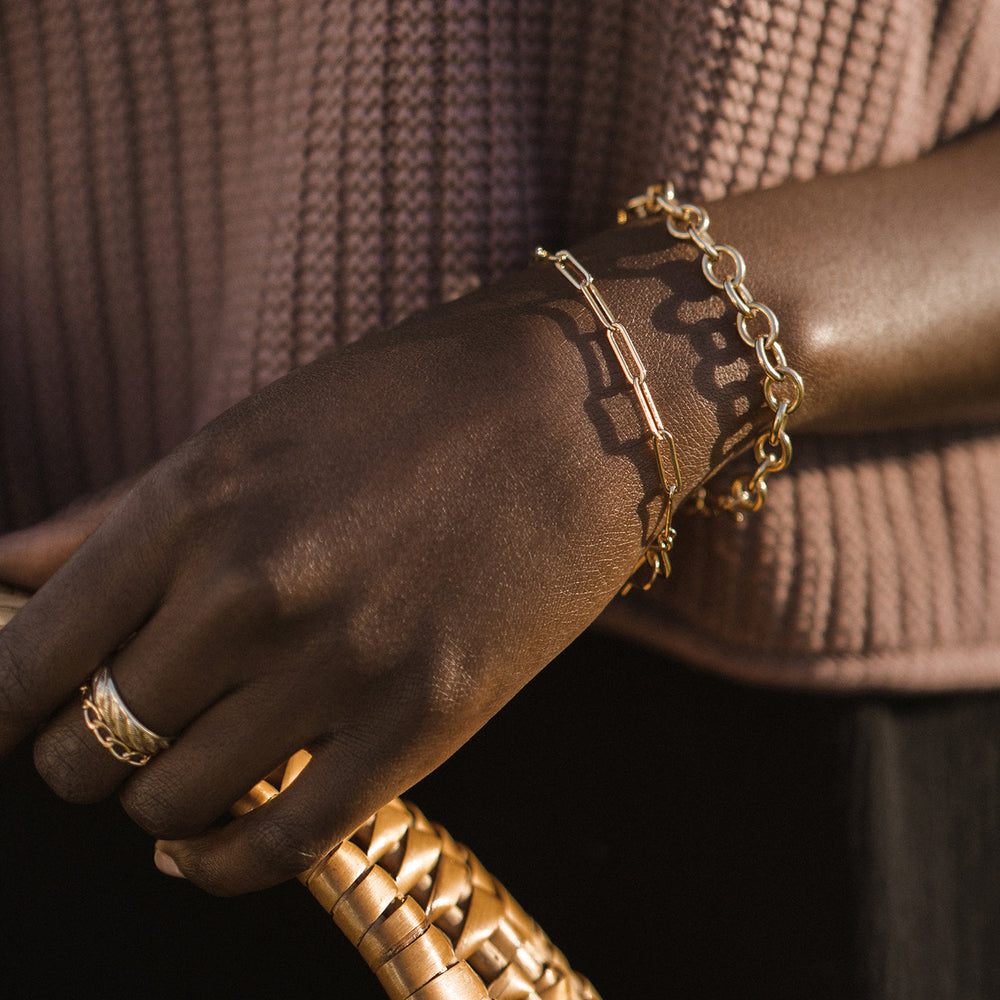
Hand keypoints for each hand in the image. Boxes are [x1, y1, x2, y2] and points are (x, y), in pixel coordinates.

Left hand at [0, 267, 670, 895]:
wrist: (578, 406)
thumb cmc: (414, 398)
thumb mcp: (254, 430)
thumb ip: (122, 513)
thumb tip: (4, 568)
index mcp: (196, 502)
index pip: (30, 654)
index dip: (2, 705)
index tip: (19, 713)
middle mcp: (253, 590)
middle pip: (90, 746)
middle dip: (83, 752)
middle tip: (123, 726)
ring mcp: (340, 663)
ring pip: (171, 804)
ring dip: (157, 799)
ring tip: (192, 760)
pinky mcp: (425, 721)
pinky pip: (281, 843)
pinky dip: (222, 865)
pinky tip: (209, 846)